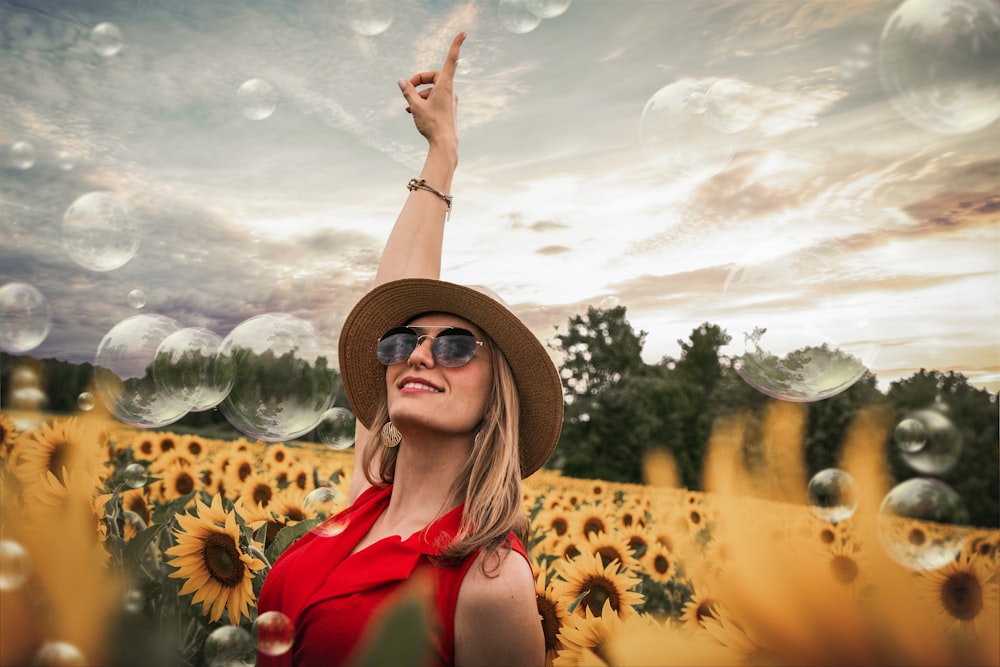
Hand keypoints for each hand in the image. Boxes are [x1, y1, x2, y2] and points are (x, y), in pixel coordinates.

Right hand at [397, 32, 464, 146]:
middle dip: (419, 81)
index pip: (451, 60)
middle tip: (407, 88)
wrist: (445, 145)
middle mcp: (450, 91)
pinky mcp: (448, 109)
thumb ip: (408, 92)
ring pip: (432, 90)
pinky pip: (435, 100)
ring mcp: (450, 101)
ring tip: (408, 106)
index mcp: (445, 86)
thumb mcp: (416, 106)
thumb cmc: (432, 125)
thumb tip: (401, 81)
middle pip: (434, 77)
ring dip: (419, 95)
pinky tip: (412, 111)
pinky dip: (424, 101)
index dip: (456, 45)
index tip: (463, 33)